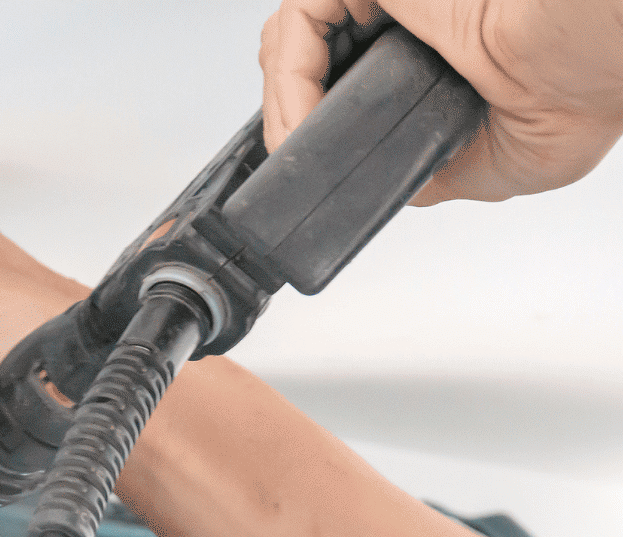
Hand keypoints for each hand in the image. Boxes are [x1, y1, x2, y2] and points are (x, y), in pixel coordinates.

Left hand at [260, 0, 622, 203]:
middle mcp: (407, 13)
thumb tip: (387, 184)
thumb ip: (431, 165)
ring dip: (284, 109)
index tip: (309, 160)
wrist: (588, 55)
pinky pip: (295, 28)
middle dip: (290, 113)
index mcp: (437, 43)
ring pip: (290, 42)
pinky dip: (287, 87)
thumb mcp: (498, 161)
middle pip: (305, 53)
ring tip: (304, 151)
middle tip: (303, 159)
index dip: (312, 116)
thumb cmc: (576, 91)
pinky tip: (303, 127)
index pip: (342, 68)